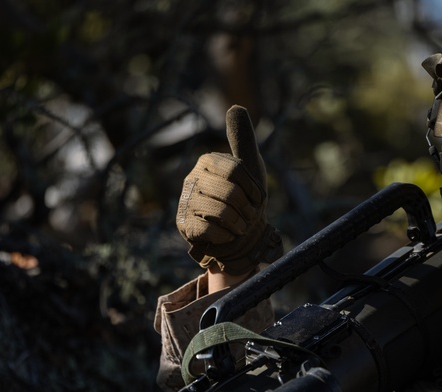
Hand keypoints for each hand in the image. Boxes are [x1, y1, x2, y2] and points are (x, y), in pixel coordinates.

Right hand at [176, 105, 282, 274]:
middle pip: (231, 193)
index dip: (253, 189)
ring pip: (222, 213)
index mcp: (208, 161)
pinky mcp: (184, 225)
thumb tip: (236, 106)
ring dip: (239, 224)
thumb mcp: (250, 166)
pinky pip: (212, 230)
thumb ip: (243, 139)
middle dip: (247, 209)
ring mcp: (185, 202)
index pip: (236, 171)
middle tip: (248, 215)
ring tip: (238, 225)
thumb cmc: (245, 198)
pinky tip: (225, 233)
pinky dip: (226, 235)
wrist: (239, 235)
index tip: (257, 198)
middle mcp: (192, 178)